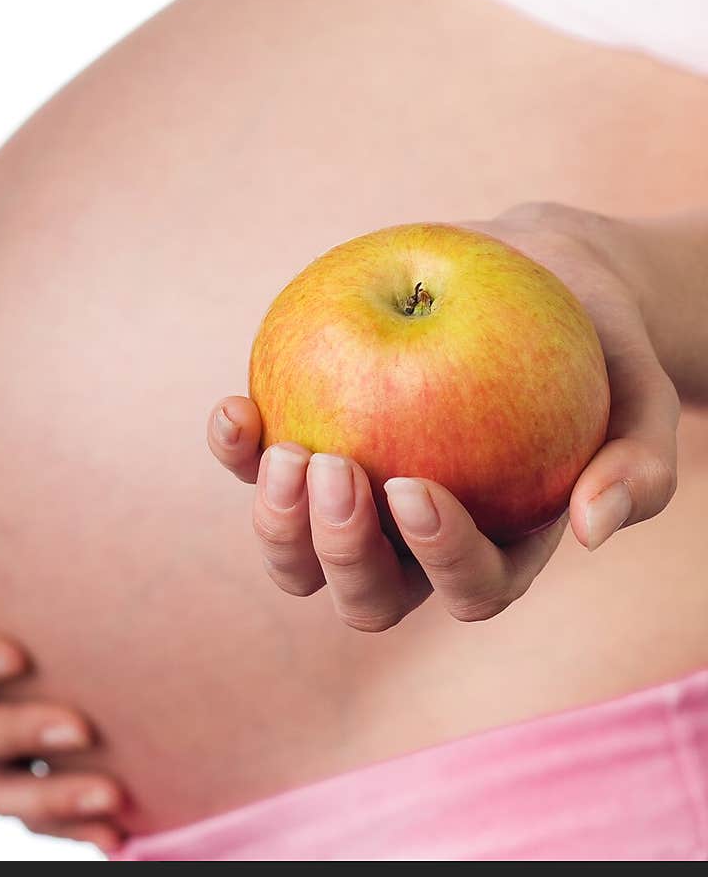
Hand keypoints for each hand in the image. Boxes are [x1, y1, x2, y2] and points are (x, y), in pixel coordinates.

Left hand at [207, 201, 679, 631]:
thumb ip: (640, 466)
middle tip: (335, 469)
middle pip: (370, 597)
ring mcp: (358, 505)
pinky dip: (237, 452)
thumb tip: (598, 527)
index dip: (436, 556)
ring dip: (278, 525)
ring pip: (301, 560)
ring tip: (283, 453)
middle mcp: (420, 546)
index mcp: (500, 549)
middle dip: (341, 554)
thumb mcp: (641, 396)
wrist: (538, 279)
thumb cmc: (599, 347)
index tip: (414, 487)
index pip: (470, 587)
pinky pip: (261, 470)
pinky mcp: (314, 447)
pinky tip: (235, 410)